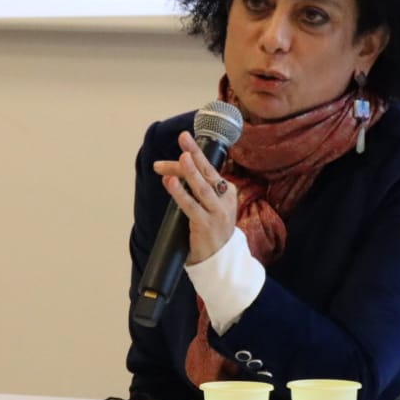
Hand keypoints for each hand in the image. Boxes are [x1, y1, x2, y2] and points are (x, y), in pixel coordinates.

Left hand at [152, 130, 237, 263]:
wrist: (221, 261)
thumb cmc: (212, 231)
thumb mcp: (209, 207)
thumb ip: (197, 190)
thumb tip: (173, 173)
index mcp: (227, 192)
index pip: (208, 169)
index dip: (193, 155)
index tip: (183, 139)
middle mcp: (224, 200)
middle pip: (207, 172)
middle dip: (195, 153)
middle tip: (184, 137)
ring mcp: (217, 213)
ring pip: (202, 187)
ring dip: (191, 171)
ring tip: (182, 157)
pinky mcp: (206, 225)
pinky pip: (191, 206)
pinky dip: (180, 193)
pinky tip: (171, 182)